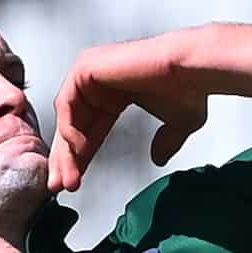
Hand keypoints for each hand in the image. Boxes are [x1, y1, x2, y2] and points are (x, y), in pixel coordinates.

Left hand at [49, 35, 214, 193]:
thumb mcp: (177, 124)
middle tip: (61, 185)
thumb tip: (158, 158)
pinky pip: (67, 104)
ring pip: (67, 117)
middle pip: (74, 126)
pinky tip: (78, 152)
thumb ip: (166, 141)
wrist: (190, 69)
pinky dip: (69, 129)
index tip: (76, 181)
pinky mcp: (86, 67)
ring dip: (65, 151)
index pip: (90, 129)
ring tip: (69, 178)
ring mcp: (91, 72)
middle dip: (66, 159)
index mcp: (117, 92)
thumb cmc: (188, 87)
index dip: (82, 157)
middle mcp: (101, 81)